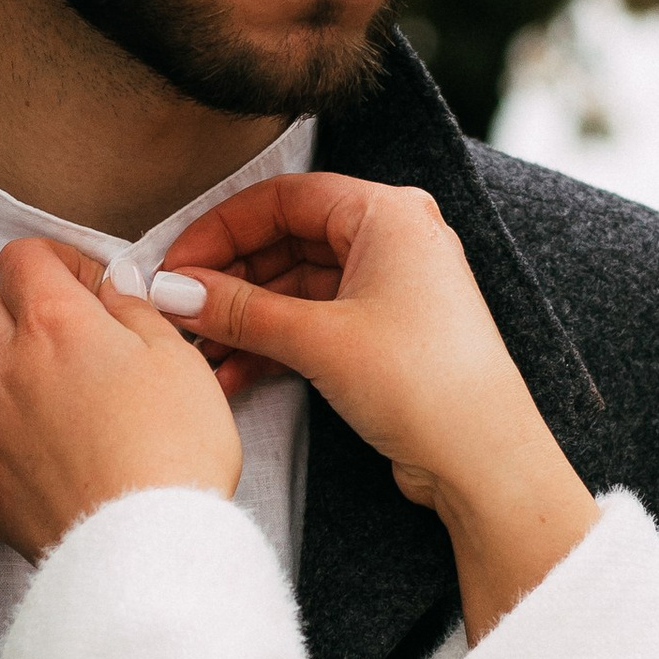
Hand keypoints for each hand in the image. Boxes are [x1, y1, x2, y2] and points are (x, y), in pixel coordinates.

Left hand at [0, 239, 241, 559]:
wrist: (146, 546)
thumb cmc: (174, 450)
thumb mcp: (178, 359)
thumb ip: (137, 311)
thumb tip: (113, 287)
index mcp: (57, 324)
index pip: (25, 257)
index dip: (58, 261)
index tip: (87, 285)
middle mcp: (6, 366)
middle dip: (22, 306)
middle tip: (66, 335)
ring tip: (13, 378)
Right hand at [156, 174, 596, 639]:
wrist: (483, 459)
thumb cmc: (424, 382)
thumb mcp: (318, 339)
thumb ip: (240, 310)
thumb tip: (176, 292)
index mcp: (388, 214)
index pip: (283, 198)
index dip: (221, 229)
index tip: (175, 266)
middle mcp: (392, 240)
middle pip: (285, 241)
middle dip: (228, 280)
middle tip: (176, 310)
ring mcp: (389, 288)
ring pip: (294, 288)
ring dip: (243, 319)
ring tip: (195, 350)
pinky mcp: (383, 334)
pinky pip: (312, 322)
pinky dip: (271, 344)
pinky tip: (228, 373)